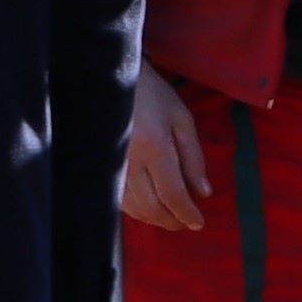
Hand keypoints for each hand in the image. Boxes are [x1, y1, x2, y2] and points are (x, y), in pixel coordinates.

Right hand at [117, 71, 212, 230]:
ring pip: (134, 208)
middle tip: (185, 224)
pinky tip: (146, 209)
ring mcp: (111, 167)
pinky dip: (135, 210)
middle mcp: (130, 163)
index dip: (187, 214)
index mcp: (155, 148)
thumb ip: (194, 157)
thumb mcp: (181, 118)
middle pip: (153, 207)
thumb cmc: (151, 93)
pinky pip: (118, 200)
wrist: (109, 77)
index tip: (198, 223)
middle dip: (171, 221)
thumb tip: (203, 192)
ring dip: (154, 219)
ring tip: (169, 219)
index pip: (173, 194)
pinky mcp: (99, 167)